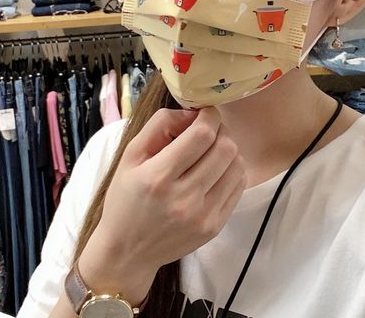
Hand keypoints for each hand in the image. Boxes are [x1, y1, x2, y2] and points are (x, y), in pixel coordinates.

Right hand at [80, 107, 246, 298]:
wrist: (128, 252)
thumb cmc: (125, 198)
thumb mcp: (130, 155)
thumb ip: (159, 125)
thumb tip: (192, 113)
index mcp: (158, 177)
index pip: (202, 135)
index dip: (209, 116)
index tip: (205, 112)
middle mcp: (184, 198)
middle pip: (225, 148)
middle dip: (220, 130)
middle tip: (208, 130)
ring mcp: (203, 216)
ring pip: (237, 165)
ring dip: (228, 149)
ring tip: (212, 150)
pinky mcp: (214, 227)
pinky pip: (239, 186)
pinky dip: (232, 170)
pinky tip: (216, 170)